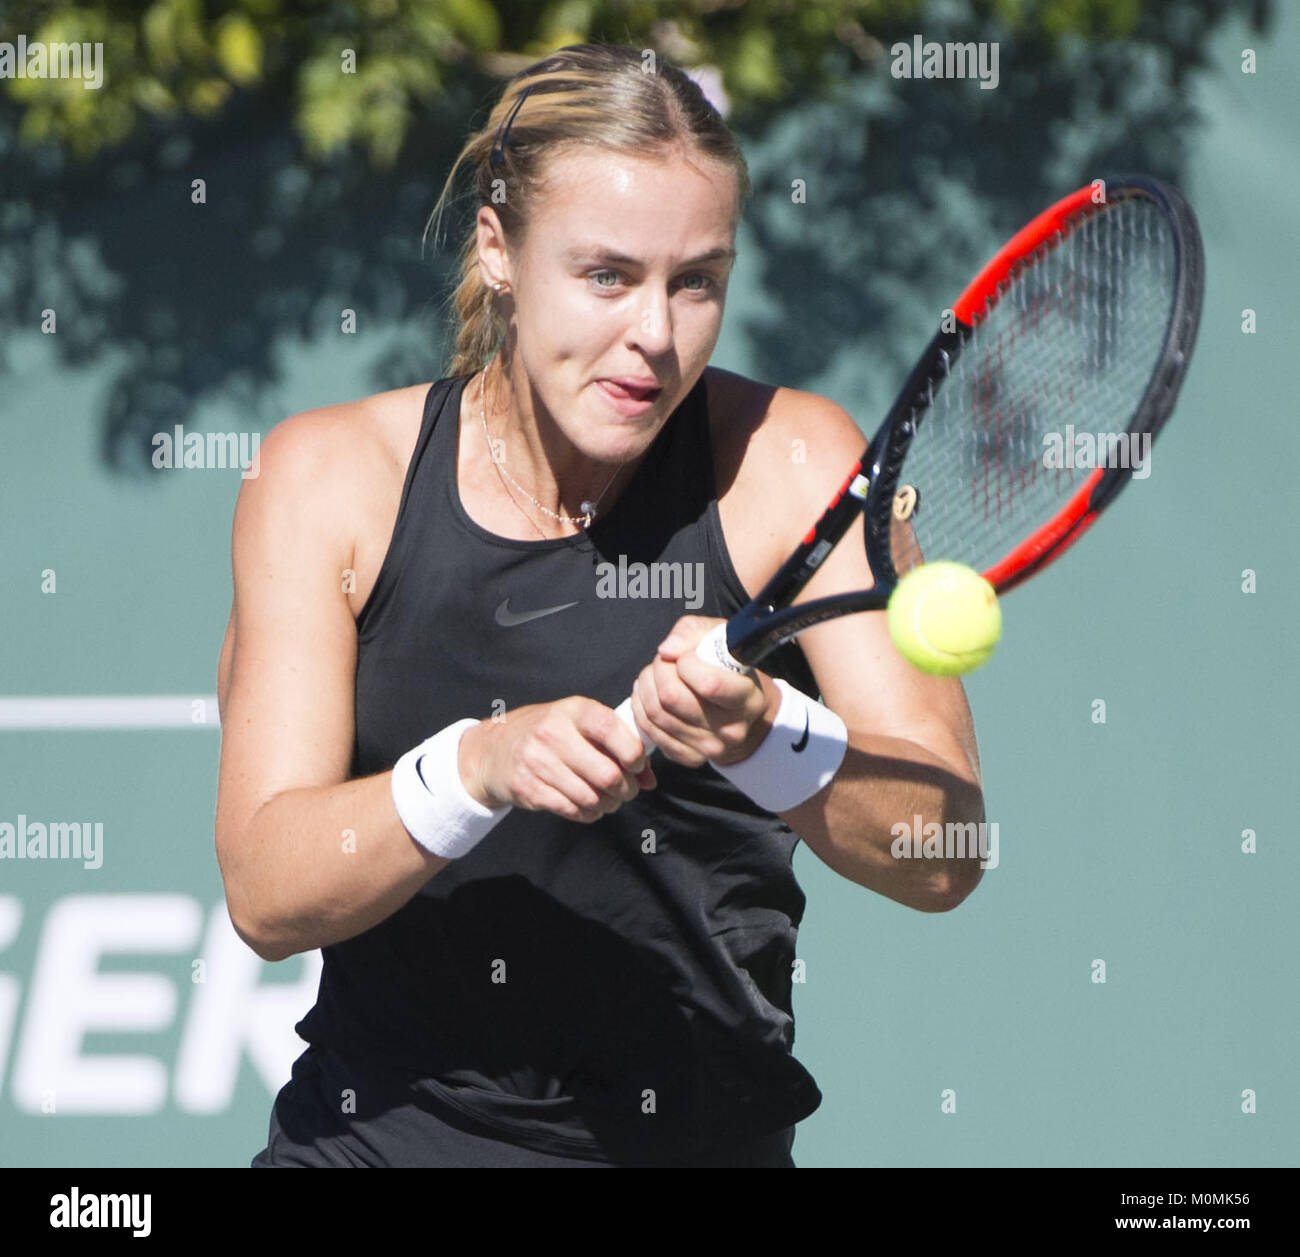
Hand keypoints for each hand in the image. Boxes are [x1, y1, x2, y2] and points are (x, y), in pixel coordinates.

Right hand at [458, 698, 655, 822]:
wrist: (495, 749)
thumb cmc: (550, 734)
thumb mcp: (581, 726)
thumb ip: (618, 745)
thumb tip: (650, 779)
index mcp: (573, 710)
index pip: (610, 728)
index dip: (633, 752)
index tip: (637, 764)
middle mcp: (553, 733)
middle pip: (607, 774)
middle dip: (626, 789)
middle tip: (627, 790)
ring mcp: (537, 762)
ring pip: (591, 797)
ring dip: (609, 804)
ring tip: (609, 800)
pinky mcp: (528, 788)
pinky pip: (572, 810)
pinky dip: (589, 813)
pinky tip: (589, 806)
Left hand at [629, 615, 780, 767]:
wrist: (740, 711)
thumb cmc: (728, 667)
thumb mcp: (719, 637)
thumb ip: (692, 632)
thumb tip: (666, 651)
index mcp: (748, 699)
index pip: (708, 684)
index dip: (685, 663)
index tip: (686, 657)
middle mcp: (731, 729)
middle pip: (672, 697)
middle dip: (659, 670)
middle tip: (664, 662)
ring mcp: (709, 748)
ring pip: (655, 712)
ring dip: (646, 685)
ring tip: (655, 674)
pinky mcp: (689, 757)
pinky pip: (649, 730)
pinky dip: (641, 707)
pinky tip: (650, 694)